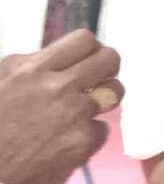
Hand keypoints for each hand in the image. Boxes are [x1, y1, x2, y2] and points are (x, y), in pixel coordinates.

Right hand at [0, 31, 120, 183]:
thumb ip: (28, 69)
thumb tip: (56, 60)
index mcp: (32, 69)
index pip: (84, 40)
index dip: (91, 50)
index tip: (87, 60)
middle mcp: (58, 86)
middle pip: (109, 60)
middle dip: (108, 67)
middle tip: (99, 79)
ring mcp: (74, 113)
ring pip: (114, 92)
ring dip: (105, 99)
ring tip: (86, 110)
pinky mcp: (84, 141)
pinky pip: (102, 129)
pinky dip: (89, 135)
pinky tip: (68, 143)